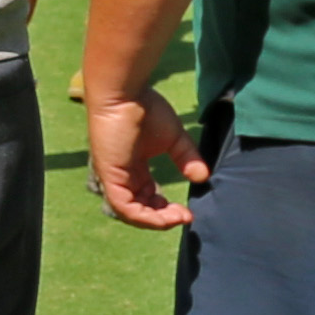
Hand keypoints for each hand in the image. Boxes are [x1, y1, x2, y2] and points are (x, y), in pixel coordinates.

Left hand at [84, 87, 203, 231]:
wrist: (124, 93)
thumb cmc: (144, 108)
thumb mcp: (173, 138)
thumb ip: (187, 157)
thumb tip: (204, 177)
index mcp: (132, 168)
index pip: (145, 198)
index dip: (165, 209)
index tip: (187, 211)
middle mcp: (121, 176)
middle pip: (139, 209)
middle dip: (163, 217)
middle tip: (185, 216)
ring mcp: (113, 178)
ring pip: (131, 213)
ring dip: (156, 221)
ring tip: (178, 217)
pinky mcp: (110, 177)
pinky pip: (124, 208)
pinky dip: (144, 217)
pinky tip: (165, 215)